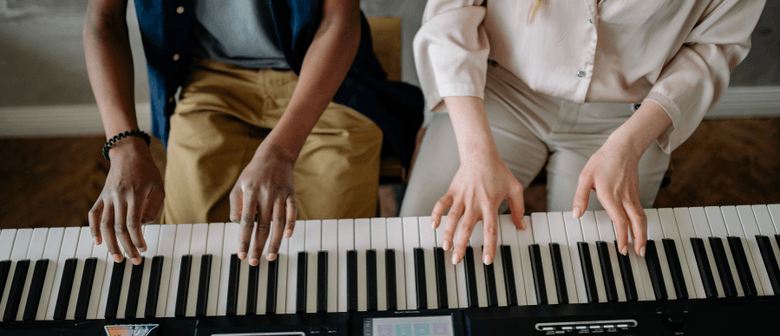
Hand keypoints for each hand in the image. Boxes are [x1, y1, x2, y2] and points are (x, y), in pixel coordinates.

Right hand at [89, 137, 164, 264]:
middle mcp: (119, 197)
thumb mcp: (159, 187)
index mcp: (135, 194)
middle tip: (134, 260)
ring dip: (110, 244)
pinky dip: (93, 229)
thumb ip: (153, 208)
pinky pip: (93, 214)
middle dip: (127, 247)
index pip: (134, 223)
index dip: (137, 239)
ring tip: (117, 258)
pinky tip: (97, 242)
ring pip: (105, 225)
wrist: (128, 152)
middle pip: (119, 228)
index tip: (143, 249)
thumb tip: (143, 227)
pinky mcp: (101, 196)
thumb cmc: (147, 171)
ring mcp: (108, 197)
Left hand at [230, 143, 297, 265]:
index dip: (244, 239)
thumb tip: (238, 226)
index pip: (246, 221)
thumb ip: (236, 207)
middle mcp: (265, 194)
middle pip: (262, 226)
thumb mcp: (239, 186)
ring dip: (274, 242)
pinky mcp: (292, 194)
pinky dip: (291, 224)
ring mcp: (280, 194)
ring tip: (270, 256)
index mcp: (250, 193)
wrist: (275, 155)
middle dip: (258, 246)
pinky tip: (287, 237)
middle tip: (254, 262)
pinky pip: (293, 211)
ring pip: (278, 223)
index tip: (242, 254)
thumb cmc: (253, 174)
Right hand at [432, 152, 524, 265]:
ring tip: (445, 247)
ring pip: (452, 219)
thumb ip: (518, 209)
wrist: (481, 154)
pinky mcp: (452, 192)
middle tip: (457, 260)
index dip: (489, 246)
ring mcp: (462, 197)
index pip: (490, 229)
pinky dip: (435, 214)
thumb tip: (522, 226)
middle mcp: (474, 203)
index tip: (487, 260)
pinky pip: (441, 204)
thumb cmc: (499, 172)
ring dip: (447, 234)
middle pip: (466, 228)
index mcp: (490, 204)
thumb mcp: (515, 189)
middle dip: (461, 246)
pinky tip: (433, 226)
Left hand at [573, 138, 645, 256]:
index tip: (622, 248)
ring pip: (642, 218)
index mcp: (610, 195)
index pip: (620, 220)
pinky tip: (639, 231)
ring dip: (643, 234)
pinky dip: (642, 224)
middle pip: (636, 222)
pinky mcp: (635, 194)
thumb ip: (580, 196)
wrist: (623, 147)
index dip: (623, 236)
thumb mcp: (585, 176)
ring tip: (641, 248)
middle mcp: (624, 197)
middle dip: (639, 239)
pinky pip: (641, 212)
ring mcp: (632, 196)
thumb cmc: (602, 161)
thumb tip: (576, 214)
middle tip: (639, 254)